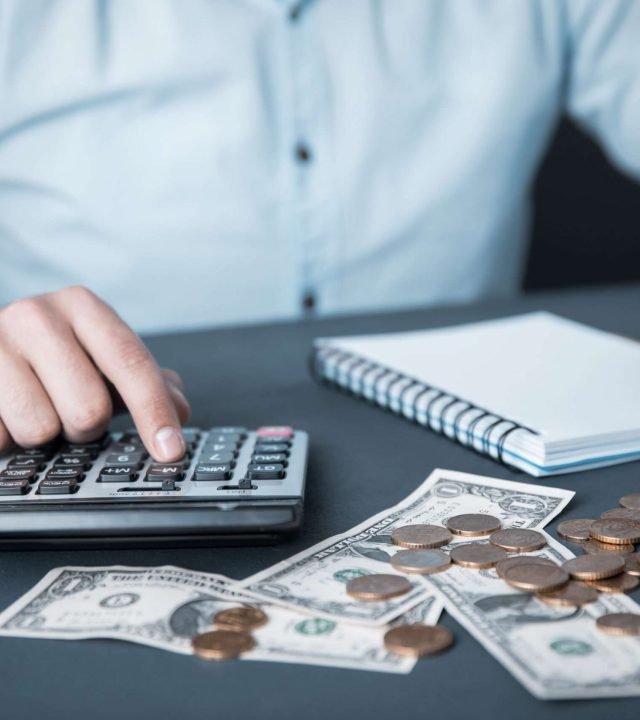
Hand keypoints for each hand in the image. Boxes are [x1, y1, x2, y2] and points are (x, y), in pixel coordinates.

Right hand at [0, 286, 189, 460]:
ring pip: (41, 429)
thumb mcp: (99, 356)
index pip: (131, 364)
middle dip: (87, 426)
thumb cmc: (50, 354)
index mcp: (82, 306)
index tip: (170, 450)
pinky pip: (1, 437)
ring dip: (45, 434)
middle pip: (89, 408)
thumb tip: (180, 408)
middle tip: (72, 412)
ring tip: (36, 409)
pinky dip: (8, 438)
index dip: (155, 412)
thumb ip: (145, 380)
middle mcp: (36, 315)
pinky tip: (7, 415)